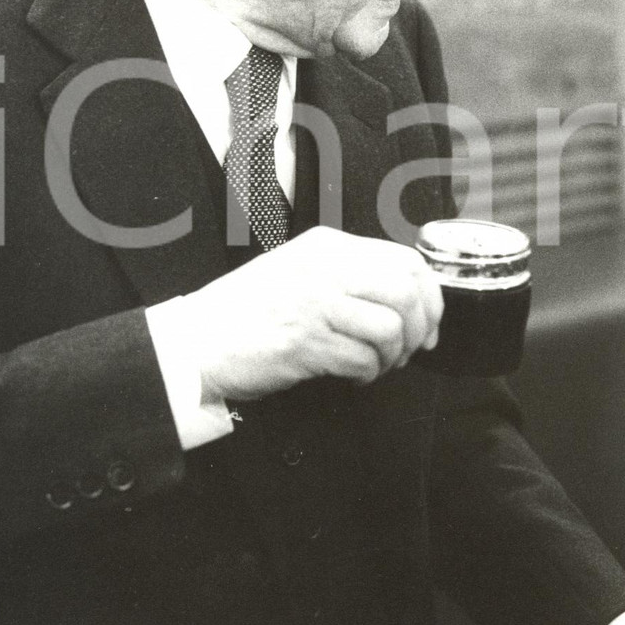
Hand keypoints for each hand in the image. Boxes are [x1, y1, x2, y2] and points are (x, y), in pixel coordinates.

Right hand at [180, 226, 443, 400]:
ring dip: (394, 356)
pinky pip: (363, 359)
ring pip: (391, 327)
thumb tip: (406, 298)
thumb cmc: (247, 312)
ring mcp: (313, 303)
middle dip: (419, 329)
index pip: (406, 260)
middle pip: (407, 291)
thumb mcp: (299, 271)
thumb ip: (347, 275)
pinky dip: (368, 375)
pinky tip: (353, 377)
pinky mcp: (304, 342)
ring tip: (377, 365)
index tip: (427, 324)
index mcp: (327, 246)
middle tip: (408, 351)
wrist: (195, 342)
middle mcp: (324, 268)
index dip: (429, 297)